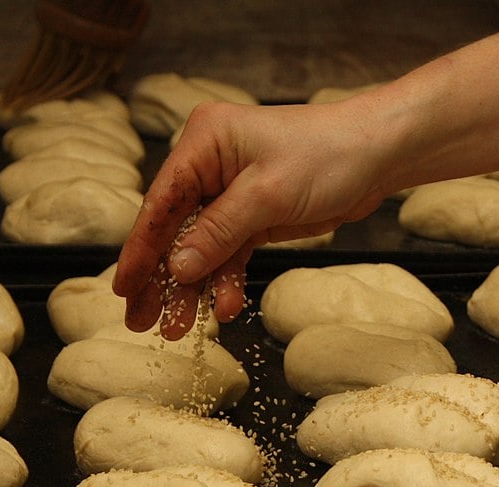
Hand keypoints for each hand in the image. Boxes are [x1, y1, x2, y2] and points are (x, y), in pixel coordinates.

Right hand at [112, 99, 388, 338]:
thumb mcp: (268, 195)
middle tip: (140, 321)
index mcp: (202, 144)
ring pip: (200, 248)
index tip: (122, 289)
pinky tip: (226, 309)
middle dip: (161, 278)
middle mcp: (209, 166)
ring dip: (193, 289)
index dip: (140, 250)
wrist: (377, 155)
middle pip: (174, 229)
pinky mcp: (252, 215)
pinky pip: (230, 254)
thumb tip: (177, 269)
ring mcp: (230, 193)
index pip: (160, 203)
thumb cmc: (326, 155)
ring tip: (179, 330)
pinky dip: (227, 281)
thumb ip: (219, 232)